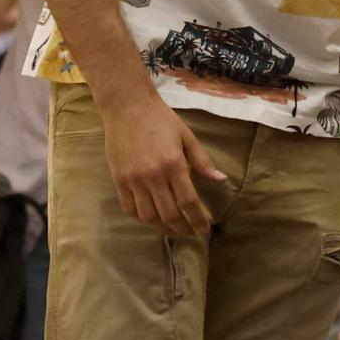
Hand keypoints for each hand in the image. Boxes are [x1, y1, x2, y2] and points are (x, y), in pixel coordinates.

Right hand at [104, 91, 225, 235]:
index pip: (188, 202)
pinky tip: (153, 220)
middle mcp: (153, 176)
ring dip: (163, 229)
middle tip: (192, 233)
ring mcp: (133, 180)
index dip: (198, 220)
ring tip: (175, 230)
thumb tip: (221, 181)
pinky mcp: (118, 180)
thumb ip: (203, 162)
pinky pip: (130, 209)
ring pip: (149, 217)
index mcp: (174, 164)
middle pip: (169, 214)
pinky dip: (143, 219)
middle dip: (183, 229)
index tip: (206, 230)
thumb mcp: (187, 137)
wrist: (127, 106)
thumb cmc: (161, 119)